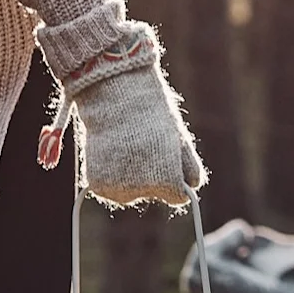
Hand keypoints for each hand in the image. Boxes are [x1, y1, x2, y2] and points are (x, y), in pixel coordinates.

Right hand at [57, 25, 203, 207]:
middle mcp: (143, 191)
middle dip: (150, 176)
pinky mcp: (98, 185)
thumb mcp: (178, 138)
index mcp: (168, 181)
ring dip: (128, 177)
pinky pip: (109, 189)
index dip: (174, 178)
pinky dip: (109, 176)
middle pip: (152, 194)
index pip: (177, 197)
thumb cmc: (151, 114)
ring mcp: (118, 190)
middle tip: (142, 146)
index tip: (165, 156)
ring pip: (130, 193)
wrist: (116, 95)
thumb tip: (195, 186)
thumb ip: (190, 166)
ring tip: (125, 147)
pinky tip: (111, 153)